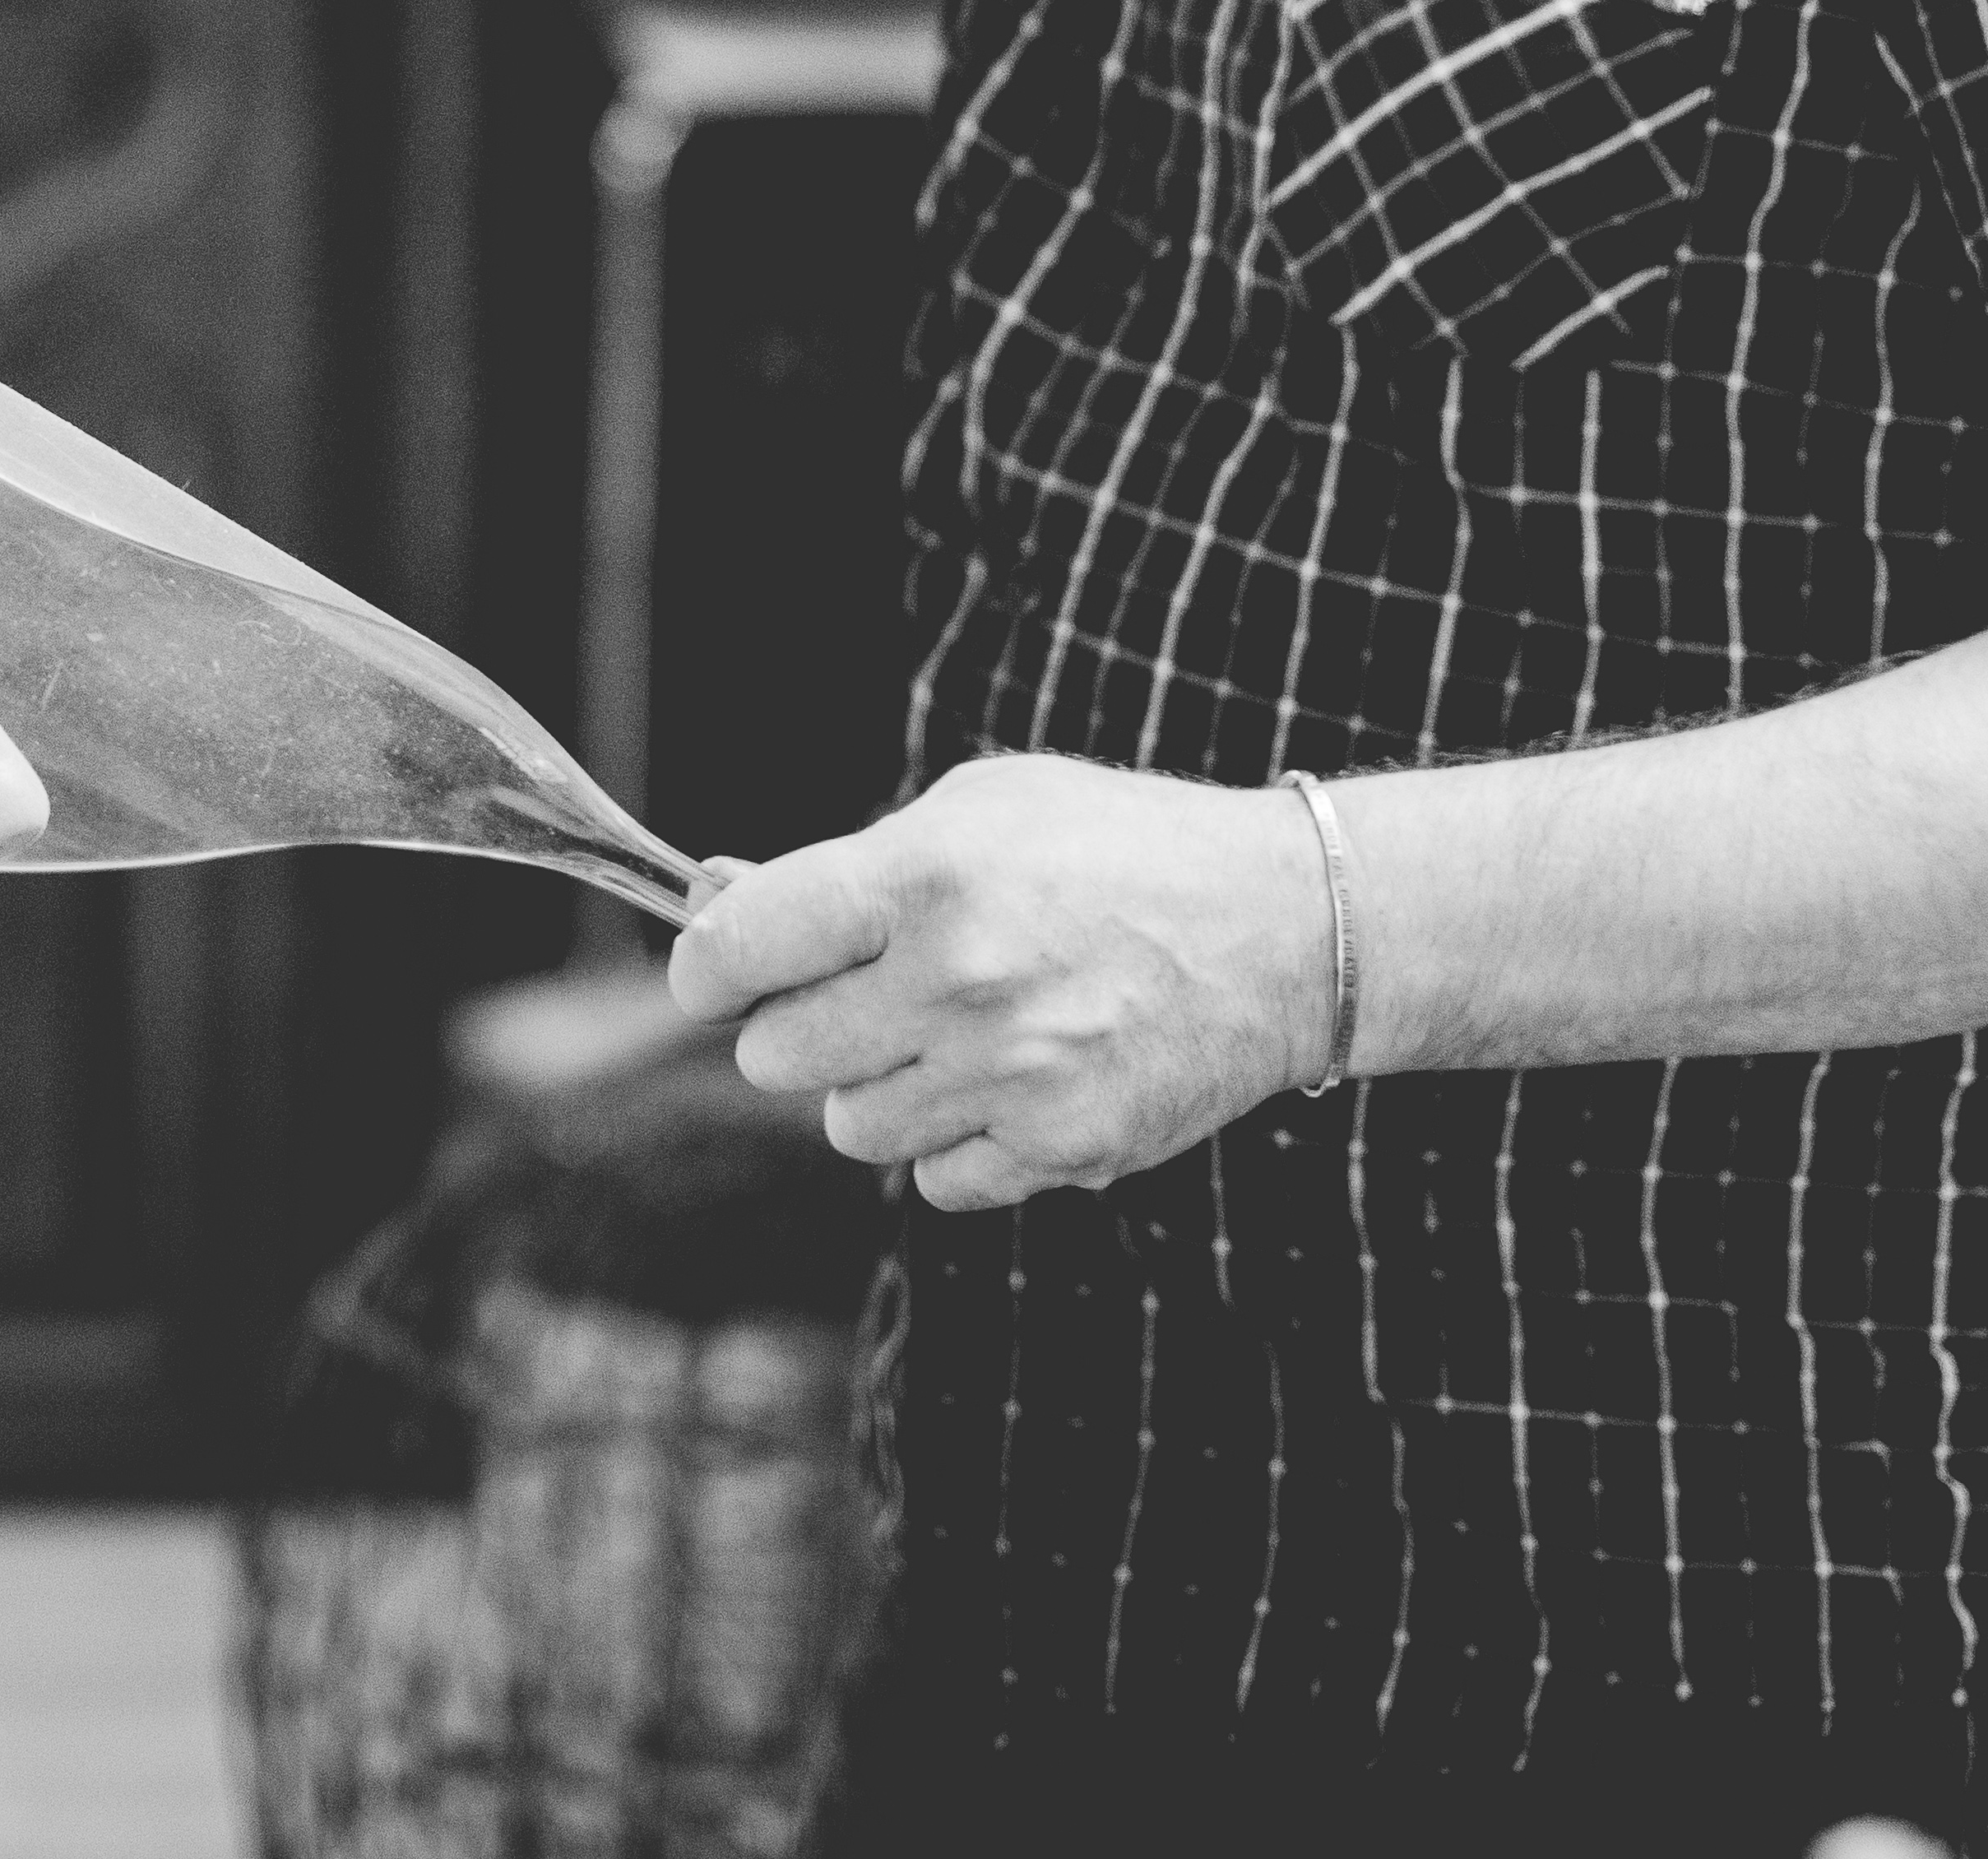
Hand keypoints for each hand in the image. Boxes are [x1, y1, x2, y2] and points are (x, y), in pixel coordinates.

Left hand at [666, 755, 1332, 1211]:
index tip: (710, 974)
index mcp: (927, 876)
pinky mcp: (1060, 1150)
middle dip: (800, 1026)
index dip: (705, 966)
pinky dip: (956, 1143)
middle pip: (778, 1055)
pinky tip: (1011, 1081)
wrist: (1281, 930)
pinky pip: (937, 1181)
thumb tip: (725, 914)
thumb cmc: (1118, 851)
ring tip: (956, 1031)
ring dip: (882, 1085)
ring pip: (852, 1127)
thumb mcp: (984, 806)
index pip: (742, 946)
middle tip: (858, 995)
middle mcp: (960, 980)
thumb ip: (855, 865)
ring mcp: (1011, 1077)